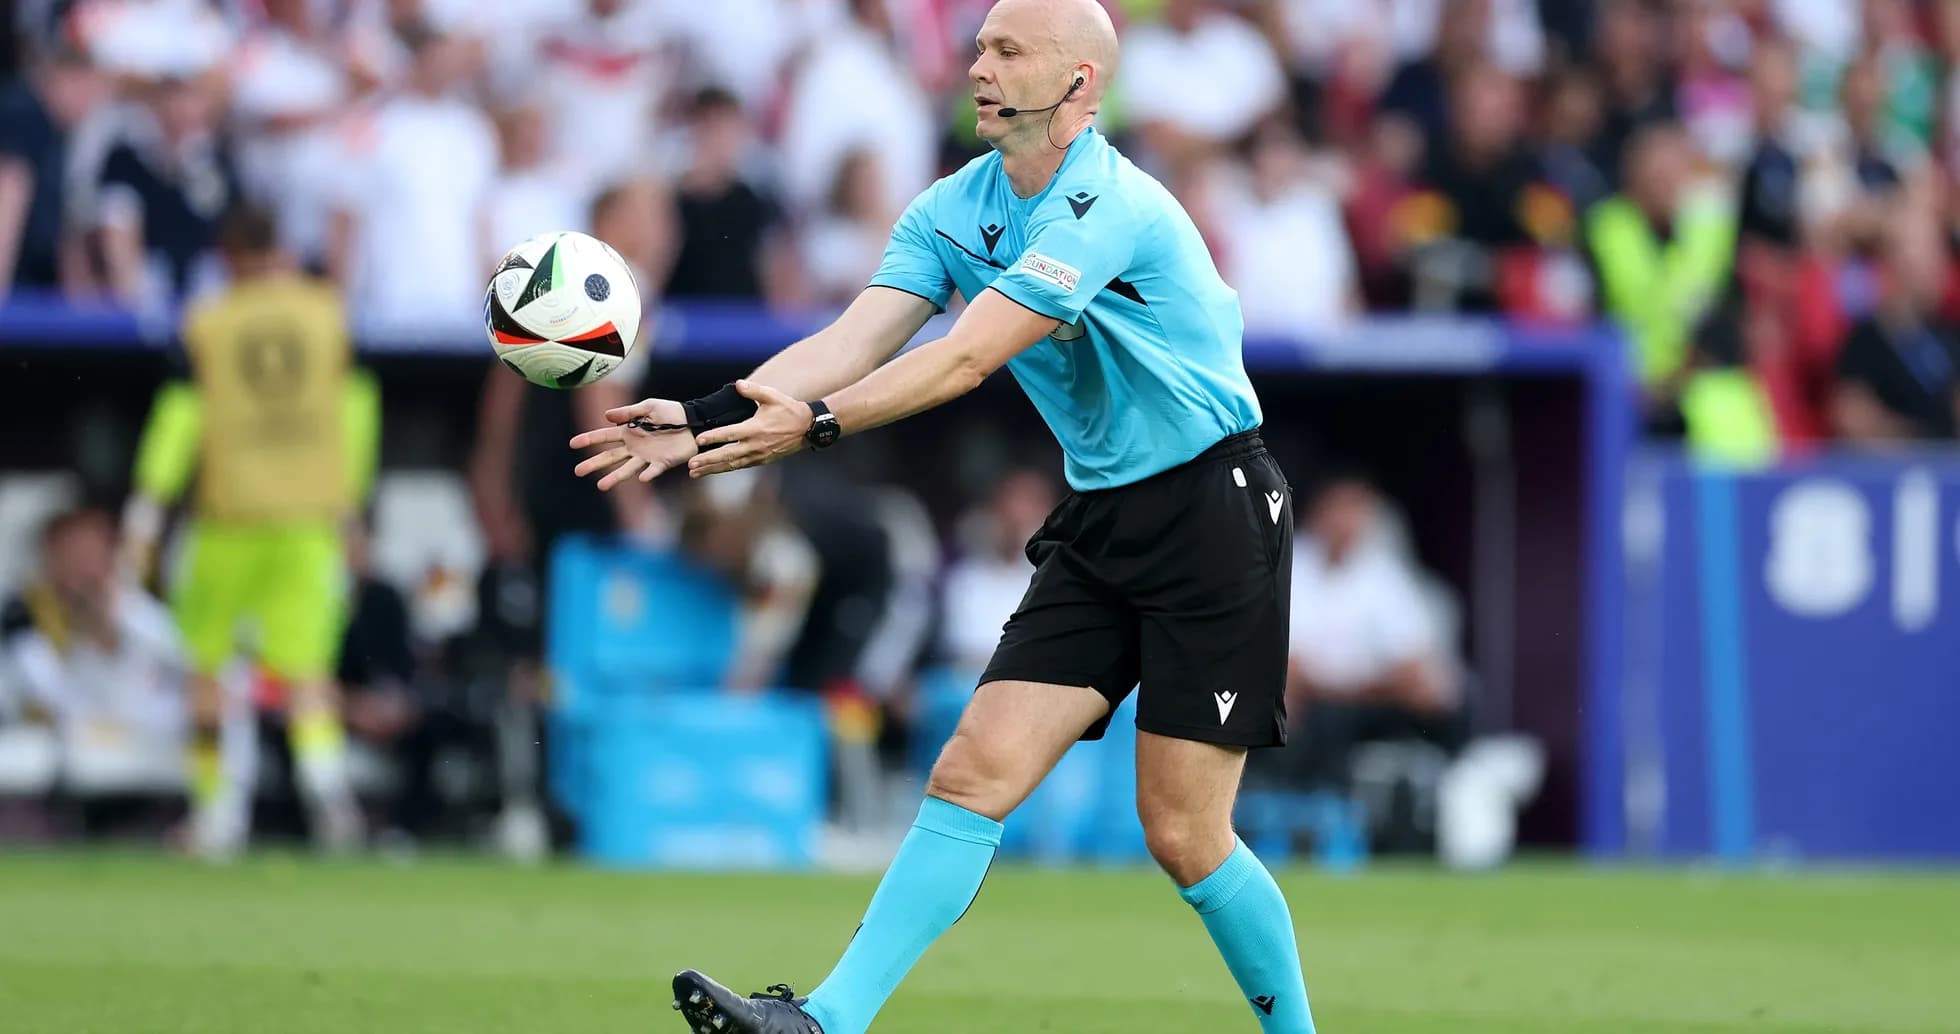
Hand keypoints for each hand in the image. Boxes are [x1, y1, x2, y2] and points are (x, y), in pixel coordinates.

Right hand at [570, 398, 698, 489]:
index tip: (572, 444)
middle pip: (610, 456)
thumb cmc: (671, 412)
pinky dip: (648, 474)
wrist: (694, 422)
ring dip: (614, 477)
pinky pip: (653, 470)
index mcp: (629, 431)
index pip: (604, 436)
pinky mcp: (663, 463)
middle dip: (594, 463)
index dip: (589, 439)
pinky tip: (641, 478)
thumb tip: (606, 416)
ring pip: (626, 468)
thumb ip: (629, 412)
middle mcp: (634, 447)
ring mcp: (647, 457)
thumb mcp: (649, 406)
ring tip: (601, 486)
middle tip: (577, 471)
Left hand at [687, 380, 813, 477]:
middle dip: (708, 461)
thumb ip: (754, 390)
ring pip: (732, 465)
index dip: (713, 437)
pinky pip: (740, 466)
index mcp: (756, 428)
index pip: (730, 434)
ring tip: (695, 473)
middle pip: (727, 455)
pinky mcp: (762, 460)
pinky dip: (725, 469)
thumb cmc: (789, 410)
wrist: (808, 428)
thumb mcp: (773, 396)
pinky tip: (714, 470)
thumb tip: (738, 384)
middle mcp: (755, 445)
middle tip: (691, 465)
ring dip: (712, 469)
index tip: (698, 441)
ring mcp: (759, 455)